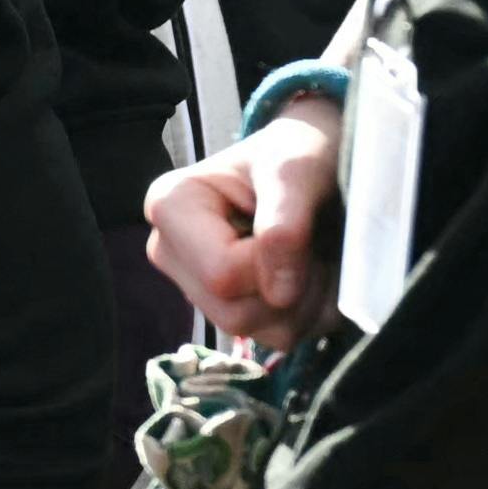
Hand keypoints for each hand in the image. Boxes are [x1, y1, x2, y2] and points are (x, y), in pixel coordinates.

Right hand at [144, 97, 341, 344]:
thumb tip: (279, 295)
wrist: (314, 157)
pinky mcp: (224, 307)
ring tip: (317, 256)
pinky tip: (311, 275)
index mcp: (170, 207)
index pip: (222, 273)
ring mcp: (194, 286)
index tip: (304, 228)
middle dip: (291, 290)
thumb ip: (285, 224)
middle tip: (317, 245)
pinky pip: (272, 338)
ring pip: (254, 331)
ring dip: (305, 304)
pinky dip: (308, 314)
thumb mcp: (298, 168)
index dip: (275, 264)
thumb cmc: (300, 150)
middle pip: (233, 312)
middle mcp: (170, 252)